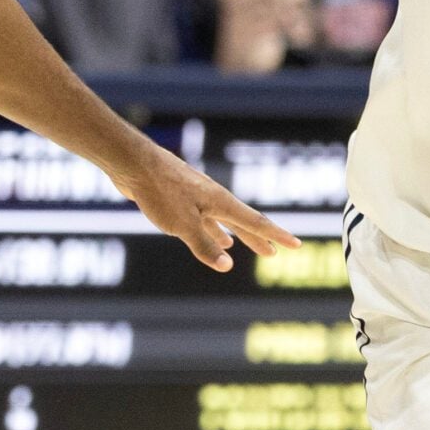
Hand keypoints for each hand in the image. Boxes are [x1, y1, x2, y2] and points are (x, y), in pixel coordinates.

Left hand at [114, 151, 302, 273]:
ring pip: (222, 221)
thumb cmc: (160, 191)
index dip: (277, 236)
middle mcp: (213, 199)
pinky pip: (204, 219)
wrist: (133, 164)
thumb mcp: (183, 224)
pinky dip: (211, 231)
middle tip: (273, 253)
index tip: (296, 245)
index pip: (256, 223)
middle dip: (257, 239)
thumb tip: (227, 266)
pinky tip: (212, 238)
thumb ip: (204, 246)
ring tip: (241, 248)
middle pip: (242, 223)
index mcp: (221, 203)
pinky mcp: (180, 198)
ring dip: (233, 235)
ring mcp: (197, 197)